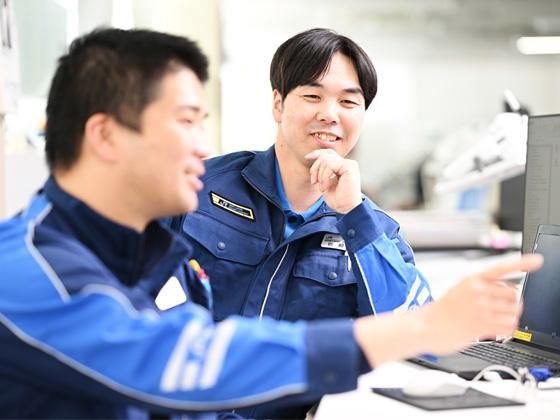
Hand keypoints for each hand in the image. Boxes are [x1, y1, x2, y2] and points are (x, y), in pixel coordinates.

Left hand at [305, 149, 361, 213]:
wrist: (346, 209)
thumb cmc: (337, 199)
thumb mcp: (325, 182)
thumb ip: (322, 170)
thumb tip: (311, 157)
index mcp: (342, 166)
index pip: (328, 153)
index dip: (317, 153)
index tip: (307, 157)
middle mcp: (347, 163)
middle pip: (325, 156)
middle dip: (315, 168)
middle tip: (314, 182)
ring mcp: (349, 164)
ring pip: (326, 160)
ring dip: (320, 175)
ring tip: (322, 187)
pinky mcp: (349, 167)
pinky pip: (330, 166)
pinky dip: (324, 177)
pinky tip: (326, 187)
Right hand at [420, 253, 542, 353]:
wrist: (426, 326)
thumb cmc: (440, 311)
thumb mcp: (458, 291)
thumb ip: (481, 290)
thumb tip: (507, 296)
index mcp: (472, 279)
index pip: (502, 268)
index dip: (522, 263)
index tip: (538, 260)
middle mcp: (478, 291)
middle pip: (514, 295)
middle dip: (510, 304)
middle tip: (498, 311)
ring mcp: (482, 307)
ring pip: (514, 311)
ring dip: (509, 318)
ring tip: (494, 321)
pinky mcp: (484, 324)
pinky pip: (510, 326)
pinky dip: (507, 330)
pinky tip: (495, 329)